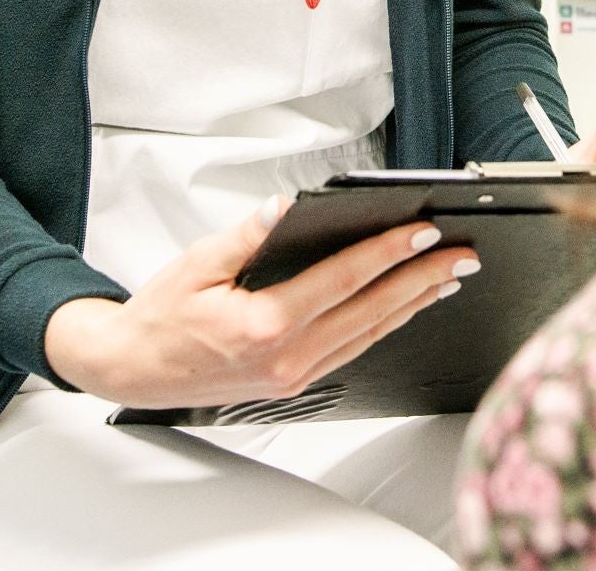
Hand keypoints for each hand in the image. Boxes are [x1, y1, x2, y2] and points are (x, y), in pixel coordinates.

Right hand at [42, 196, 478, 409]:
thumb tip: (287, 210)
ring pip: (367, 336)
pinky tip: (401, 308)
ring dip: (411, 306)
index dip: (388, 254)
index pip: (343, 281)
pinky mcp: (292, 384)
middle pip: (370, 312)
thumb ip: (249, 236)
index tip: (424, 233)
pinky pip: (350, 351)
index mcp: (263, 326)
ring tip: (446, 280)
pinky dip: (382, 326)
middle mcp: (285, 358)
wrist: (133, 369)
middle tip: (462, 257)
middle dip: (421, 281)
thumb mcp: (198, 263)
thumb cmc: (160, 319)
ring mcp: (292, 377)